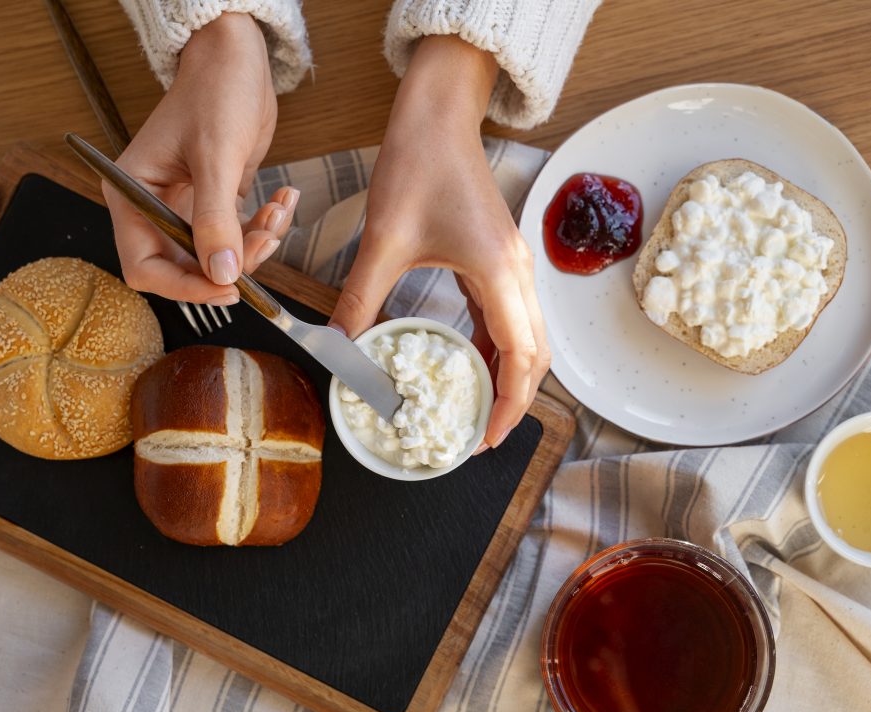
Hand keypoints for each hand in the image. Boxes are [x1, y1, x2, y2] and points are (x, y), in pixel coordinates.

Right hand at [104, 13, 298, 304]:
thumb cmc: (214, 92)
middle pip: (185, 269)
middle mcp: (152, 207)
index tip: (227, 288)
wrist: (237, 58)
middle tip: (265, 243)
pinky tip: (282, 200)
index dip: (184, 287)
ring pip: (218, 256)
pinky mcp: (215, 203)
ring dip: (255, 244)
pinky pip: (239, 235)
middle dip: (230, 264)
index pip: (145, 266)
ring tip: (277, 211)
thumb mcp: (216, 156)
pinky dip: (264, 227)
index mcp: (131, 195)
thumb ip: (216, 220)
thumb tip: (221, 274)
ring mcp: (185, 207)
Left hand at [328, 36, 548, 448]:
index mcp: (497, 272)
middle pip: (534, 354)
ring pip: (525, 337)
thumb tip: (335, 348)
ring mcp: (512, 265)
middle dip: (514, 400)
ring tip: (475, 410)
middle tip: (480, 436)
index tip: (485, 437)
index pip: (520, 356)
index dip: (509, 405)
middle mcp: (516, 272)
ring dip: (506, 376)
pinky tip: (467, 366)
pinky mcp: (498, 259)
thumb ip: (361, 299)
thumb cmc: (418, 165)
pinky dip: (494, 348)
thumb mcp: (383, 240)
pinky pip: (506, 316)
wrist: (437, 116)